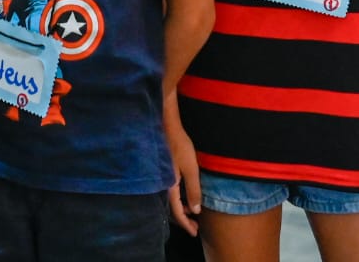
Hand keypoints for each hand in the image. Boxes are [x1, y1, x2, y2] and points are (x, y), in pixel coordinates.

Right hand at [165, 114, 201, 234]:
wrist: (165, 126)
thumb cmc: (179, 145)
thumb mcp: (190, 168)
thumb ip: (193, 189)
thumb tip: (195, 210)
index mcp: (169, 186)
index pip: (177, 212)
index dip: (186, 224)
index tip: (194, 232)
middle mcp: (163, 185)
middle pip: (172, 208)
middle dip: (184, 219)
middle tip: (195, 227)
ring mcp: (162, 178)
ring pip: (171, 200)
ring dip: (181, 208)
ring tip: (191, 212)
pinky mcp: (163, 171)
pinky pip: (171, 191)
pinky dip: (178, 198)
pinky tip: (184, 195)